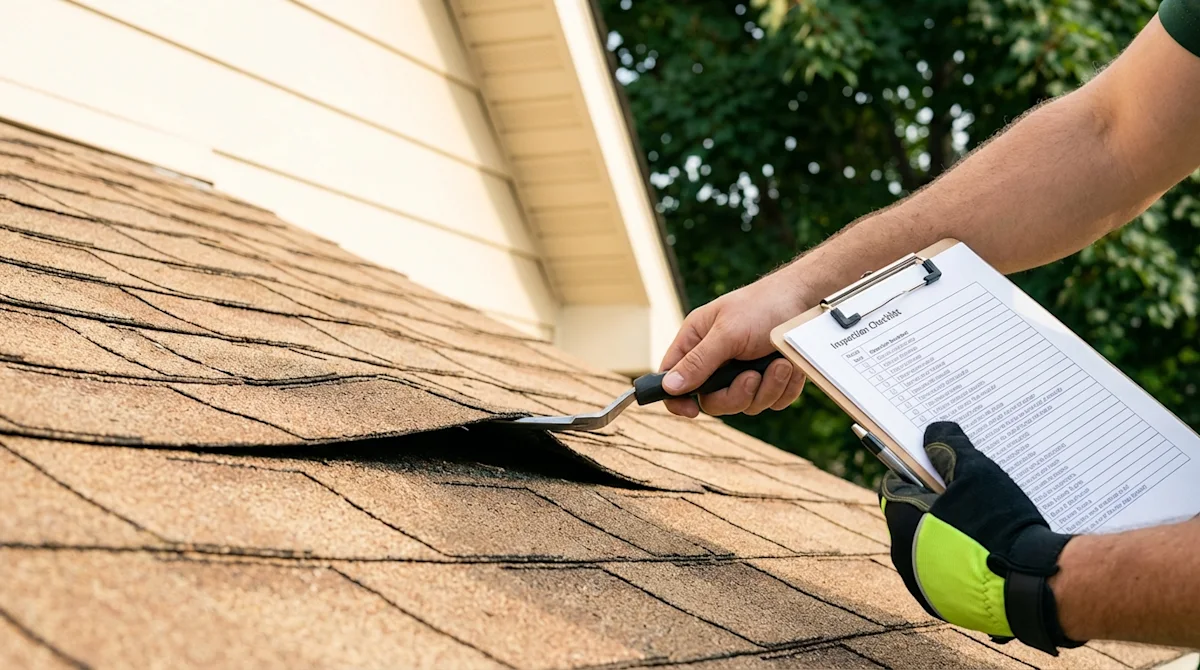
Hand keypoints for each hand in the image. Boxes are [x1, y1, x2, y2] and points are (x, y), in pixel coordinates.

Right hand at [659, 271, 807, 416]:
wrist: (806, 300)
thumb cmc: (762, 306)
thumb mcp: (727, 333)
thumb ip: (698, 361)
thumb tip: (668, 386)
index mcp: (697, 342)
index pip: (672, 378)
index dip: (676, 399)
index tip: (691, 411)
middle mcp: (717, 361)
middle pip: (713, 402)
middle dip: (737, 394)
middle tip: (752, 377)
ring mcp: (745, 373)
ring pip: (747, 405)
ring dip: (768, 388)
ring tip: (780, 364)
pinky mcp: (771, 381)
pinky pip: (774, 402)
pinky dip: (785, 387)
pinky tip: (790, 366)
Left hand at [880, 422, 1082, 654]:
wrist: (1035, 584)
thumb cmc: (1001, 524)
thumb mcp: (977, 474)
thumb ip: (949, 448)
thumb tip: (933, 431)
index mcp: (903, 521)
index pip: (894, 486)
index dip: (914, 472)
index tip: (934, 465)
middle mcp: (903, 557)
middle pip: (911, 519)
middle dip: (932, 504)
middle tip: (964, 493)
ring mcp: (922, 586)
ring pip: (927, 549)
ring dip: (946, 535)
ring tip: (980, 523)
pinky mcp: (945, 606)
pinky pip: (946, 576)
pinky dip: (959, 564)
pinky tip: (987, 553)